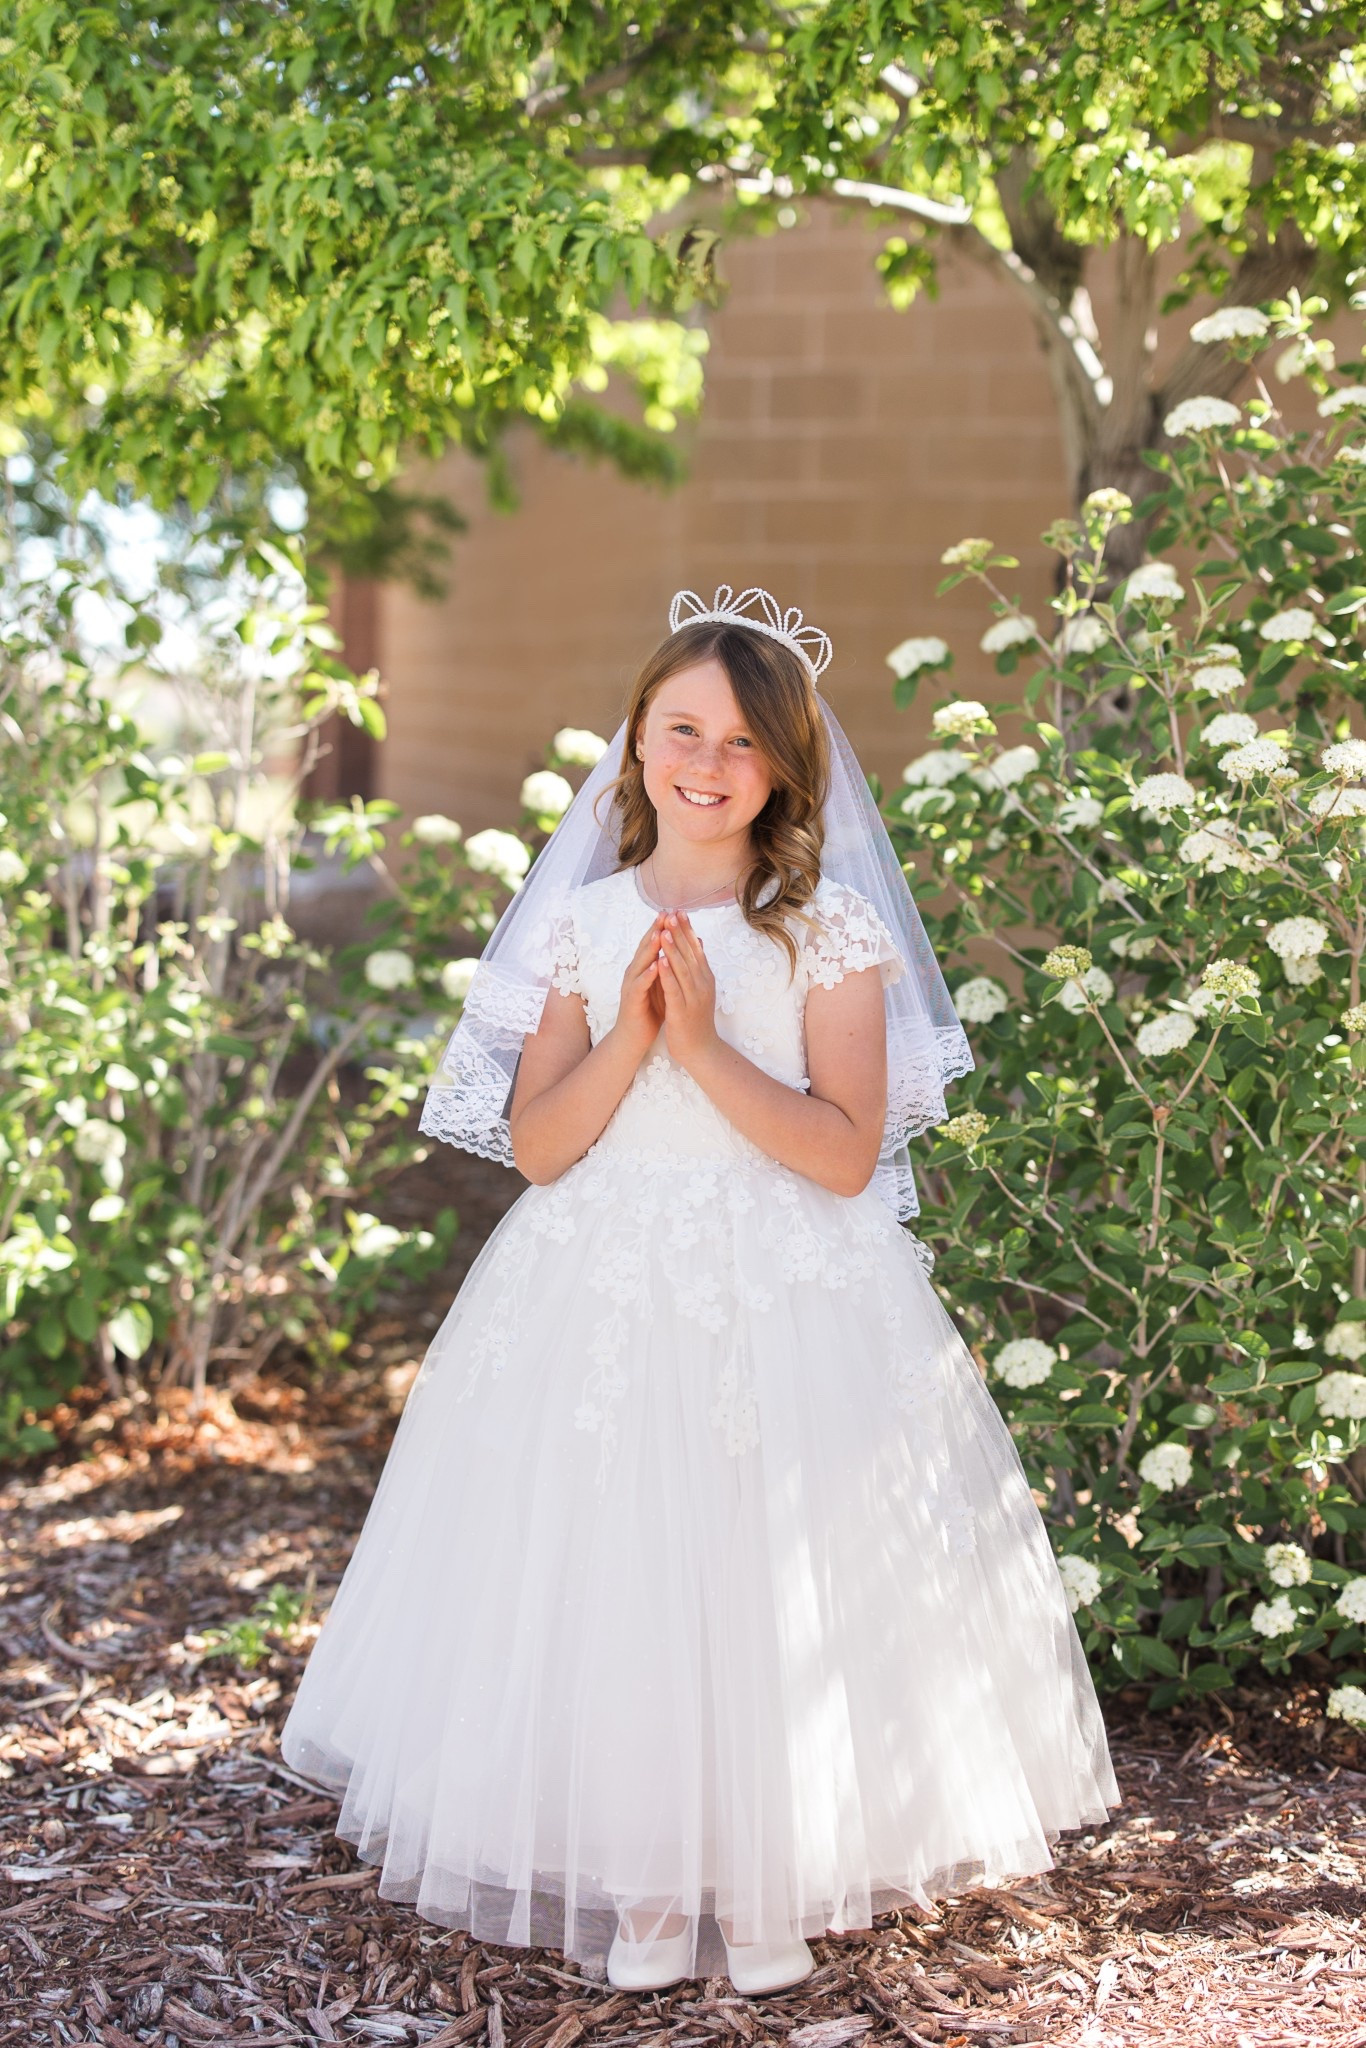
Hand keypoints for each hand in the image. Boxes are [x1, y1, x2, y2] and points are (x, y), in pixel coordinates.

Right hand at [612, 912, 667, 1059]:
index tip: (674, 911)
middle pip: (645, 947)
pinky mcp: (632, 1000)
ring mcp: (632, 985)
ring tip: (659, 933)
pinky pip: (639, 985)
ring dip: (649, 948)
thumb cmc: (649, 1009)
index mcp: (644, 968)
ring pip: (640, 963)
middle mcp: (635, 973)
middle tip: (665, 913)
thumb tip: (679, 947)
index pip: (653, 943)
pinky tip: (655, 966)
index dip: (662, 927)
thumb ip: (667, 966)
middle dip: (655, 930)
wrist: (634, 1037)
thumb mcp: (661, 983)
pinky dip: (647, 975)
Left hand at [657, 912, 719, 1068]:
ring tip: (664, 930)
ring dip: (673, 948)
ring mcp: (693, 997)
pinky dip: (667, 974)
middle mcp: (702, 984)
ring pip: (682, 968)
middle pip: (690, 954)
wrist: (700, 1049)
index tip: (679, 911)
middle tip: (672, 913)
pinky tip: (660, 961)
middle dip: (680, 932)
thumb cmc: (696, 1017)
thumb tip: (698, 940)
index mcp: (705, 977)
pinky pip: (674, 989)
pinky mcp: (682, 1010)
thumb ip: (698, 965)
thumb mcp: (700, 987)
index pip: (696, 948)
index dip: (687, 929)